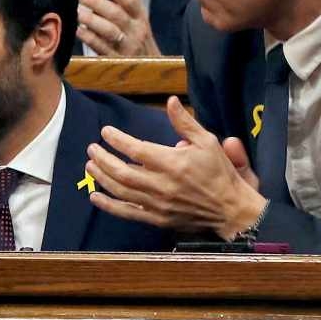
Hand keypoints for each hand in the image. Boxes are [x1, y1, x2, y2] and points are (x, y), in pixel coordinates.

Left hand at [77, 0, 160, 55]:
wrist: (149, 69)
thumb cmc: (137, 36)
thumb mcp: (138, 15)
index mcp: (140, 18)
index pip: (131, 1)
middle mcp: (135, 31)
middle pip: (117, 15)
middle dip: (97, 3)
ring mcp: (126, 47)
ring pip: (109, 32)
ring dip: (91, 20)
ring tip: (76, 10)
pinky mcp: (116, 61)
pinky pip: (101, 48)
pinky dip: (89, 38)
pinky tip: (77, 30)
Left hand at [85, 95, 266, 238]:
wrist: (230, 209)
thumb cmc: (219, 173)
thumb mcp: (207, 142)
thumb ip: (185, 123)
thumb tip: (170, 101)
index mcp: (173, 163)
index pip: (137, 150)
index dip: (118, 140)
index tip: (106, 131)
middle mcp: (162, 184)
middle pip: (122, 172)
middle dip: (103, 159)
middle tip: (92, 148)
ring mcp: (157, 204)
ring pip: (121, 191)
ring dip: (102, 178)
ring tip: (90, 165)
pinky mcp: (157, 218)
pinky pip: (128, 212)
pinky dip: (109, 205)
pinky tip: (95, 196)